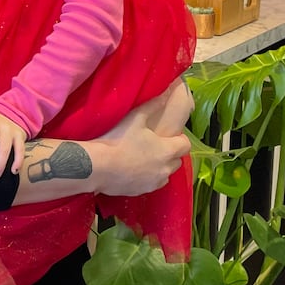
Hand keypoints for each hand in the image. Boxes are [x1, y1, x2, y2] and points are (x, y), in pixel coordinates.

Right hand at [91, 80, 190, 197]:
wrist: (98, 167)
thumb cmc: (118, 140)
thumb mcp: (135, 118)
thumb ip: (152, 106)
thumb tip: (166, 93)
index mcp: (167, 150)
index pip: (185, 146)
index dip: (180, 139)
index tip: (170, 135)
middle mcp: (165, 169)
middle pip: (177, 161)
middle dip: (170, 154)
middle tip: (156, 146)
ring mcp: (154, 183)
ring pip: (165, 175)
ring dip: (160, 168)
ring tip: (145, 160)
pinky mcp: (141, 192)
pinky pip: (151, 184)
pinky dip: (147, 178)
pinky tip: (133, 171)